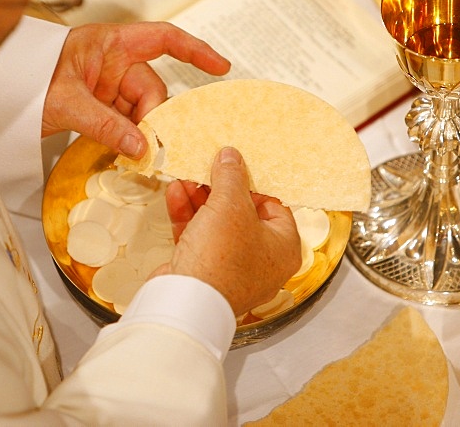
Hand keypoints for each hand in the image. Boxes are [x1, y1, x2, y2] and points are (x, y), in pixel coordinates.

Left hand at [42, 22, 229, 157]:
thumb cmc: (23, 78)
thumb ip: (105, 125)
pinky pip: (124, 121)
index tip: (219, 66)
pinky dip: (128, 137)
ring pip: (139, 109)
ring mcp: (105, 84)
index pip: (163, 39)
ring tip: (135, 154)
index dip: (194, 50)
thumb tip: (141, 147)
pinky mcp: (98, 105)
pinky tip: (128, 152)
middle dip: (153, 115)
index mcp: (109, 43)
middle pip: (151, 87)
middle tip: (149, 145)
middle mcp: (112, 61)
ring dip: (140, 131)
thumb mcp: (65, 102)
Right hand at [157, 147, 301, 315]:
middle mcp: (262, 262)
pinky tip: (176, 195)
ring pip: (217, 225)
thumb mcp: (230, 205)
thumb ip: (231, 176)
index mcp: (283, 248)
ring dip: (200, 200)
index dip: (254, 185)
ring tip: (186, 178)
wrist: (186, 301)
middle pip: (242, 214)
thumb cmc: (221, 259)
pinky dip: (188, 217)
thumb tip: (231, 157)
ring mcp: (232, 269)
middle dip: (220, 190)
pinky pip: (199, 238)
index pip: (275, 206)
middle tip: (208, 170)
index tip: (237, 168)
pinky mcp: (205, 273)